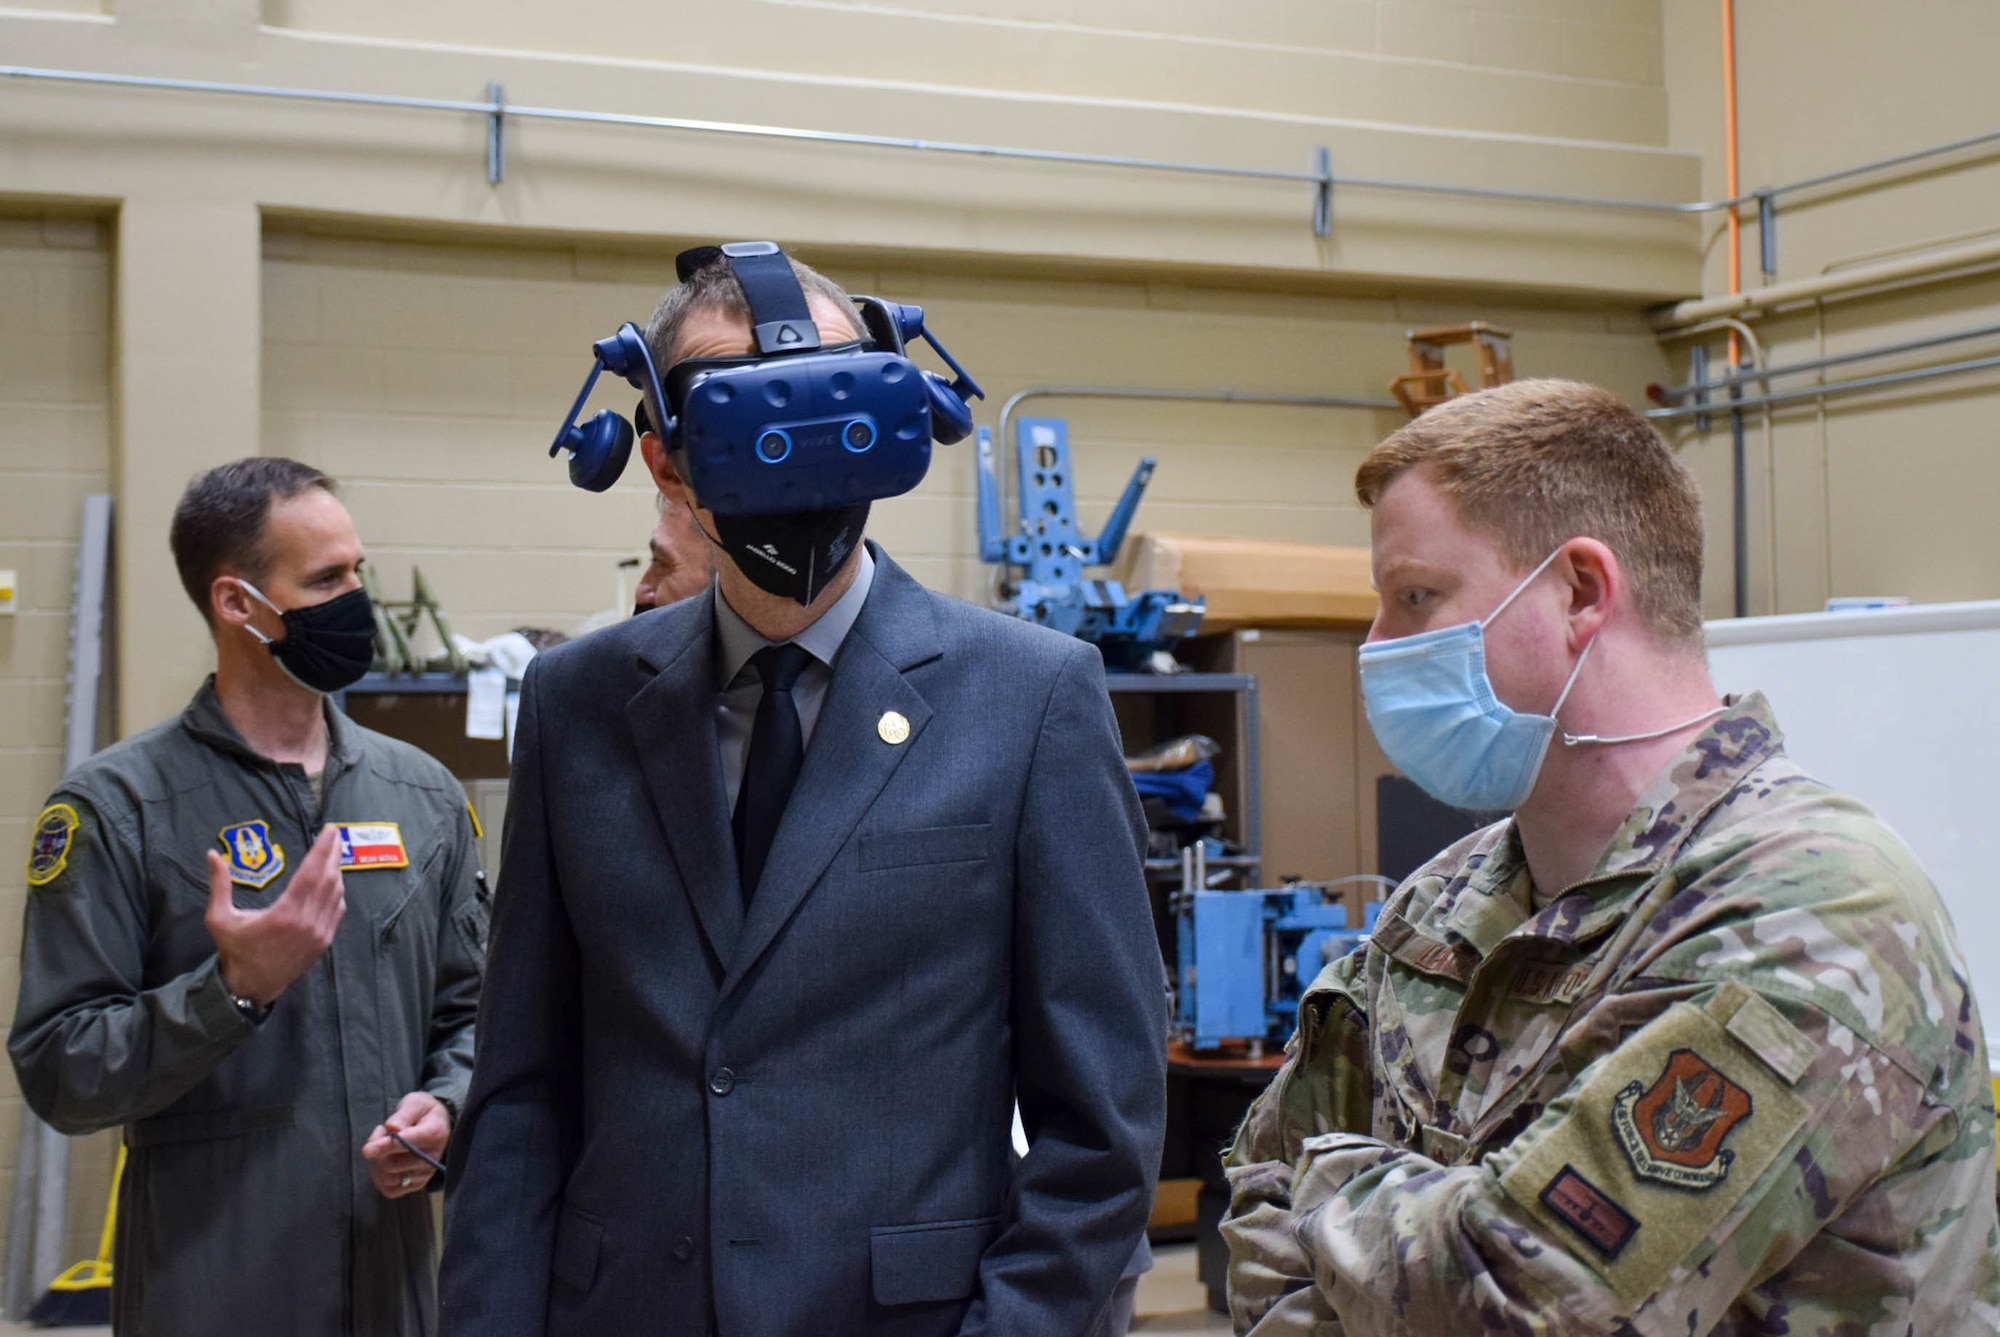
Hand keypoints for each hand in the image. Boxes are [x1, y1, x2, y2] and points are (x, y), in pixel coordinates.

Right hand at [206, 824, 345, 1006]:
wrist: (250, 986)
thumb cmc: (234, 950)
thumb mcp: (219, 918)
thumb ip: (219, 885)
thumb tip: (211, 854)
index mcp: (285, 913)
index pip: (311, 872)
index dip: (323, 848)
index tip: (330, 830)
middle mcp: (307, 922)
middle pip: (329, 879)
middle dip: (333, 853)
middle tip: (334, 834)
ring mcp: (319, 933)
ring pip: (336, 894)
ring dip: (336, 871)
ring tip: (332, 854)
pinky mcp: (323, 942)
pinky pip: (337, 910)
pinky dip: (337, 893)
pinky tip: (333, 882)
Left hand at [363, 1091, 450, 1198]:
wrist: (437, 1124)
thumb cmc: (422, 1112)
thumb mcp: (414, 1103)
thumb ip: (403, 1115)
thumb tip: (393, 1127)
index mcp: (435, 1133)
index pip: (408, 1143)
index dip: (386, 1146)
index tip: (367, 1149)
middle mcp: (433, 1158)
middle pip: (393, 1164)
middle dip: (378, 1151)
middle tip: (380, 1134)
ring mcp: (426, 1173)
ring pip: (389, 1178)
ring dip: (377, 1164)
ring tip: (382, 1148)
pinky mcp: (417, 1184)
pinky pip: (390, 1190)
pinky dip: (380, 1179)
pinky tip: (383, 1162)